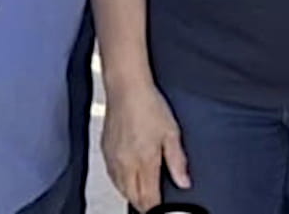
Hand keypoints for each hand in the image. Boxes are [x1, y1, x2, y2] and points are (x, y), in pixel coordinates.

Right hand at [100, 81, 188, 212]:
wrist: (126, 87)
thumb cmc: (148, 105)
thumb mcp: (171, 133)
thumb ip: (177, 161)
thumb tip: (183, 181)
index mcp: (144, 161)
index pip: (148, 198)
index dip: (156, 208)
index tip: (163, 208)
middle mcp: (126, 163)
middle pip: (132, 197)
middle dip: (144, 204)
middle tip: (154, 204)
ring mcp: (113, 158)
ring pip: (120, 188)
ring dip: (131, 194)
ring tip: (142, 193)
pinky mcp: (105, 150)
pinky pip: (112, 175)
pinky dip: (120, 181)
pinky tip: (128, 177)